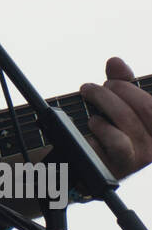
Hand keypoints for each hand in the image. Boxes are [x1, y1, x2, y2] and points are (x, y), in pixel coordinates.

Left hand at [80, 57, 151, 179]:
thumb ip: (122, 83)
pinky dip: (101, 127)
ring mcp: (141, 159)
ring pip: (127, 119)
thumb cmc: (107, 132)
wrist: (85, 168)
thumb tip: (115, 61)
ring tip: (88, 98)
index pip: (151, 104)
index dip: (130, 88)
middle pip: (145, 106)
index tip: (111, 80)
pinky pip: (117, 141)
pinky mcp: (122, 168)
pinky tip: (93, 124)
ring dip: (103, 101)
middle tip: (92, 87)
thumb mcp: (118, 106)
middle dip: (115, 89)